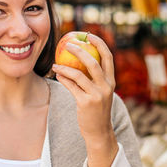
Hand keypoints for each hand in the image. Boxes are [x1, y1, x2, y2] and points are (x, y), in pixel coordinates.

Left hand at [52, 33, 117, 166]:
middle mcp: (106, 86)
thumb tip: (78, 59)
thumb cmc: (96, 109)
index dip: (99, 43)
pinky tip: (57, 74)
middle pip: (94, 62)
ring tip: (55, 64)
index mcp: (111, 81)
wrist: (99, 132)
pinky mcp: (86, 103)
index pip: (108, 57)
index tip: (88, 35)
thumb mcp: (99, 92)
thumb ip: (93, 78)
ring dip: (65, 67)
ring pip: (79, 74)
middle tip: (67, 44)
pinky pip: (71, 86)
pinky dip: (63, 79)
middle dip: (80, 51)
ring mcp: (97, 95)